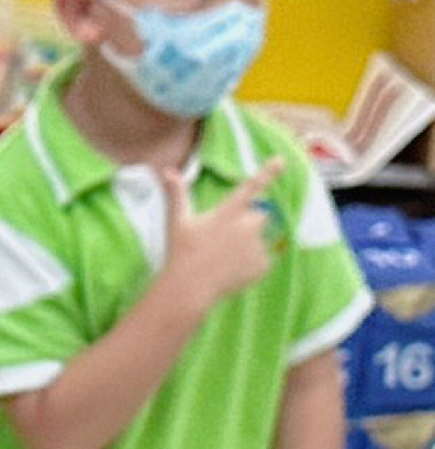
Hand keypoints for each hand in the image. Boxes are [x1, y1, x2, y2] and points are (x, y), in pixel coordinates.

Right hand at [158, 159, 283, 313]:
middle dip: (250, 223)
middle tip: (226, 240)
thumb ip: (177, 195)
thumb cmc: (180, 253)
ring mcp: (256, 245)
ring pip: (260, 240)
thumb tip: (167, 172)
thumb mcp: (178, 222)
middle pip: (261, 216)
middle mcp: (247, 225)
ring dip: (248, 246)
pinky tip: (231, 272)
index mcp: (229, 212)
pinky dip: (251, 265)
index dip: (268, 172)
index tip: (281, 160)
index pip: (252, 187)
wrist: (188, 289)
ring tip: (224, 261)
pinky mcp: (262, 264)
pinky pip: (262, 260)